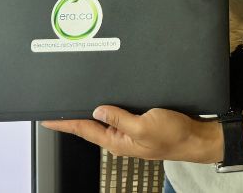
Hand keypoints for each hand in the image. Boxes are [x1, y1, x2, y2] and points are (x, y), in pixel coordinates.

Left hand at [42, 106, 221, 163]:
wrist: (195, 137)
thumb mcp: (144, 126)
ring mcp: (129, 131)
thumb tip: (98, 109)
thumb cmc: (173, 135)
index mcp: (117, 141)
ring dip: (89, 110)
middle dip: (72, 116)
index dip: (65, 122)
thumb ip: (119, 117)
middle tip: (55, 105)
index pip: (84, 130)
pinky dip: (107, 106)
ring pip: (103, 118)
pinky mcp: (139, 123)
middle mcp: (119, 137)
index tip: (47, 118)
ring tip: (73, 101)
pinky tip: (103, 100)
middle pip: (90, 124)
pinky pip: (117, 114)